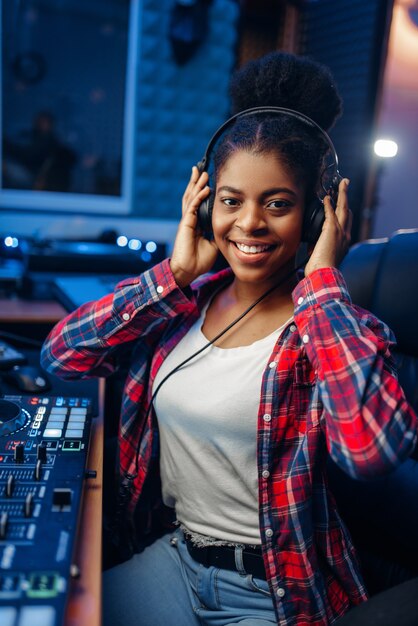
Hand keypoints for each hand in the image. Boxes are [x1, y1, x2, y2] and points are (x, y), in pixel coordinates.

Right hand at [170, 166, 218, 287]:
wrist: (188, 270)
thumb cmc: (199, 260)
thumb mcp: (214, 244)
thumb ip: (219, 233)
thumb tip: (230, 227)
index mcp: (196, 223)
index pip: (198, 203)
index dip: (202, 191)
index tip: (208, 181)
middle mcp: (190, 220)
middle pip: (192, 196)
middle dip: (196, 183)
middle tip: (201, 169)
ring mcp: (187, 221)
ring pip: (191, 199)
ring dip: (197, 185)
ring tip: (201, 173)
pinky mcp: (185, 225)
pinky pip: (192, 208)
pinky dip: (198, 198)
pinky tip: (204, 189)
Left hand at [304, 178, 351, 276]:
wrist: (323, 274)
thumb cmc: (321, 269)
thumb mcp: (321, 256)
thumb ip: (318, 247)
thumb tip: (311, 245)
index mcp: (344, 242)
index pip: (347, 223)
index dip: (345, 211)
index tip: (343, 204)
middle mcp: (345, 235)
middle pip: (348, 211)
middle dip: (347, 197)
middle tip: (346, 186)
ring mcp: (340, 232)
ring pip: (344, 208)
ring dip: (342, 194)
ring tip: (343, 183)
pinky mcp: (332, 230)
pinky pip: (331, 212)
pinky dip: (329, 203)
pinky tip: (327, 196)